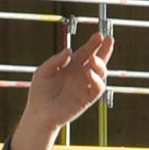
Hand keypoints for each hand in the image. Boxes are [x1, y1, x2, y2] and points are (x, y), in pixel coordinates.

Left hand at [8, 29, 117, 149]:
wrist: (39, 114)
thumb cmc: (40, 92)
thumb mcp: (43, 72)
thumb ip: (55, 61)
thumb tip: (69, 51)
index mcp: (72, 66)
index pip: (85, 52)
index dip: (93, 43)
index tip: (99, 35)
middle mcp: (81, 75)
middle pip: (97, 60)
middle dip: (104, 50)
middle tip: (109, 39)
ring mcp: (85, 86)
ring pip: (101, 73)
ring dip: (100, 64)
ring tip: (93, 59)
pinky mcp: (87, 99)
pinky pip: (97, 88)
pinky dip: (97, 80)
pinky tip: (90, 73)